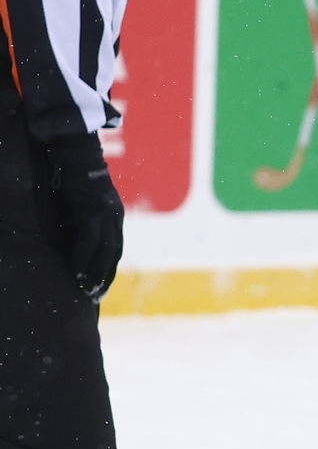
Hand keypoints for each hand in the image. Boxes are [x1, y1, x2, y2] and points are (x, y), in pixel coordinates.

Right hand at [44, 132, 123, 298]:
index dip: (108, 269)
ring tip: (86, 290)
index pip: (115, 250)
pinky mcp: (93, 210)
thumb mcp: (80, 203)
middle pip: (114, 255)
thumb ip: (81, 221)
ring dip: (95, 273)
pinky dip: (84, 257)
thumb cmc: (72, 177)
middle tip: (95, 297)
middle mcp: (114, 217)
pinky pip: (90, 240)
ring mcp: (106, 214)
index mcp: (114, 217)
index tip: (101, 287)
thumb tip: (72, 241)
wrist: (74, 151)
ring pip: (105, 251)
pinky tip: (77, 272)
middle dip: (105, 277)